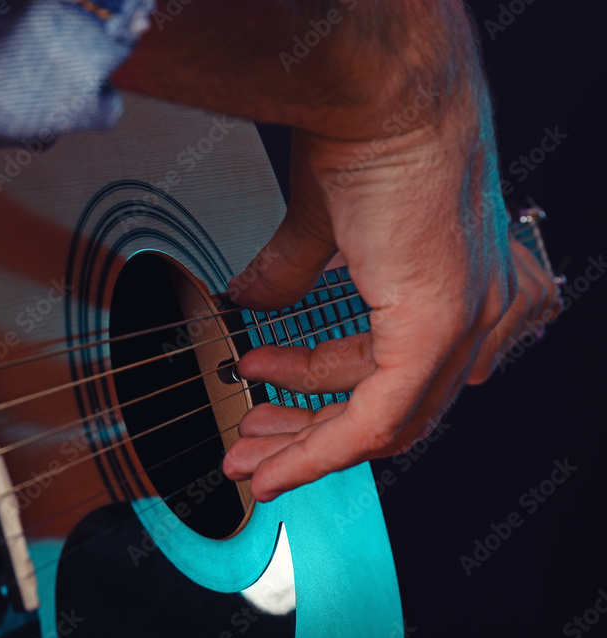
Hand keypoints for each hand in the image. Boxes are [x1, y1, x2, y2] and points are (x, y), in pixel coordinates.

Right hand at [222, 92, 557, 501]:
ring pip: (383, 423)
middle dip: (307, 432)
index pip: (389, 375)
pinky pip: (378, 419)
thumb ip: (291, 271)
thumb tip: (255, 299)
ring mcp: (459, 323)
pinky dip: (322, 449)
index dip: (322, 401)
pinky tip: (279, 458)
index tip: (272, 414)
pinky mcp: (436, 328)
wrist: (380, 98)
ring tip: (249, 441)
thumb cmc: (368, 137)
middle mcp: (469, 313)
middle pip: (387, 409)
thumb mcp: (322, 223)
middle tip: (255, 441)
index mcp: (449, 290)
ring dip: (305, 444)